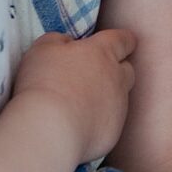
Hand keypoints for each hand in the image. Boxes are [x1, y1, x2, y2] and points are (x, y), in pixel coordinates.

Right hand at [12, 30, 135, 163]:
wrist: (48, 129)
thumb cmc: (43, 83)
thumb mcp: (43, 49)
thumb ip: (59, 40)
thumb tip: (66, 43)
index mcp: (103, 52)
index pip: (124, 40)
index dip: (122, 41)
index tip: (119, 44)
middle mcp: (117, 77)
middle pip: (127, 70)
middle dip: (117, 71)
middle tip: (95, 78)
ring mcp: (119, 106)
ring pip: (120, 98)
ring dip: (107, 99)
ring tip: (83, 106)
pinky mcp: (113, 132)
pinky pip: (110, 125)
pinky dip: (98, 124)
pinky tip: (77, 129)